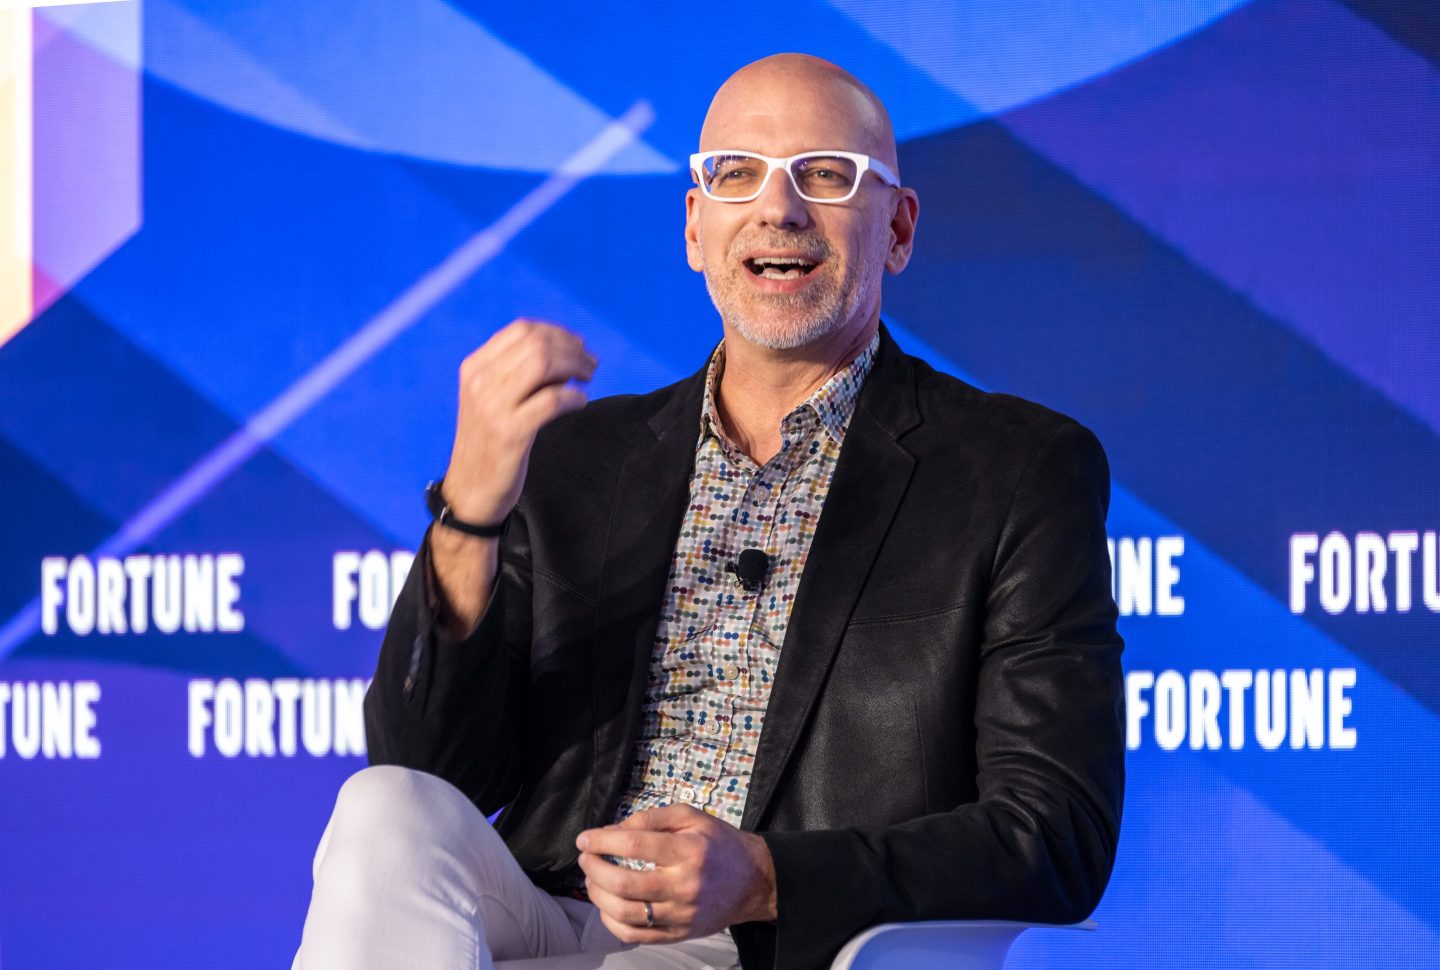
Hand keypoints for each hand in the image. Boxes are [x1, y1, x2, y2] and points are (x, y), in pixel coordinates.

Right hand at [429, 321, 594, 634]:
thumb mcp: (492, 399)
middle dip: (572, 349)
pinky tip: (580, 402)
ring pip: (543, 364)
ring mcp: (492, 407)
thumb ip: (517, 373)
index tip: (578, 346)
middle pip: (536, 344)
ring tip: (587, 378)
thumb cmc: (489, 444)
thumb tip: (562, 349)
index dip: (558, 333)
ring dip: (575, 367)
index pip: (521, 331)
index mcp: (475, 368)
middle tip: (591, 365)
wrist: (470, 493)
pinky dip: (573, 397)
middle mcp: (480, 382)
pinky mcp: (509, 433)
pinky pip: (551, 400)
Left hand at [576, 805, 777, 943]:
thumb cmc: (719, 844)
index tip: (585, 838)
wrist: (753, 881)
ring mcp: (681, 915)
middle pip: (625, 884)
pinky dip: (612, 922)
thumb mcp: (691, 817)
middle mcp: (684, 885)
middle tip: (585, 858)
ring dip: (598, 896)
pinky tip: (606, 906)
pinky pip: (636, 936)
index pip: (635, 844)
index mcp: (688, 851)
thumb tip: (613, 831)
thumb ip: (652, 818)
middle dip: (594, 869)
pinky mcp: (679, 934)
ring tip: (591, 880)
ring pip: (626, 913)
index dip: (602, 841)